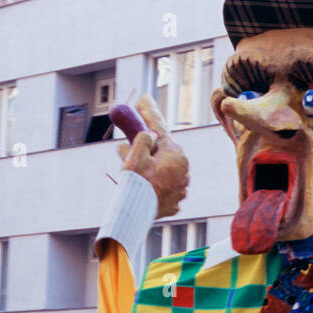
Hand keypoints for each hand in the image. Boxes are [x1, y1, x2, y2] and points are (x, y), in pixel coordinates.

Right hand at [118, 94, 189, 219]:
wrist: (137, 213)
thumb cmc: (137, 183)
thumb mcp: (136, 154)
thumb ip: (143, 138)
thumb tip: (148, 135)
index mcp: (177, 154)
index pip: (160, 130)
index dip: (148, 113)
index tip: (143, 98)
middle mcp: (184, 170)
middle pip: (161, 154)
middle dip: (145, 150)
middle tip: (127, 150)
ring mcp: (181, 188)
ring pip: (162, 172)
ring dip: (149, 169)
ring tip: (133, 174)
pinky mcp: (175, 203)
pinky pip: (163, 188)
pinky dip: (154, 186)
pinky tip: (144, 189)